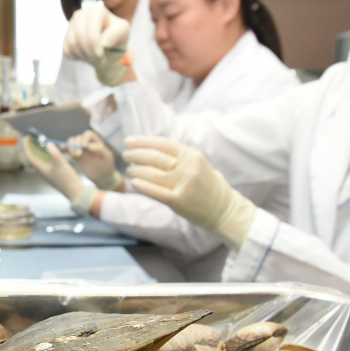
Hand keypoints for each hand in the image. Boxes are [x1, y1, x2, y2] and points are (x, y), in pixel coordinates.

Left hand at [23, 136, 96, 216]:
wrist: (74, 191)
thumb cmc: (66, 178)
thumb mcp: (61, 163)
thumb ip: (53, 152)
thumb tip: (48, 143)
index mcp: (41, 169)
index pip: (30, 156)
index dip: (27, 146)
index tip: (26, 138)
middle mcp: (41, 171)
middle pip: (33, 157)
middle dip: (31, 147)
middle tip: (32, 138)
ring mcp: (47, 172)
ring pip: (39, 159)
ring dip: (37, 150)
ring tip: (39, 142)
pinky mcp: (52, 173)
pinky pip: (44, 162)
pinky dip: (44, 155)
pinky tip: (48, 151)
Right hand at [63, 4, 130, 84]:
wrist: (108, 50)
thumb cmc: (116, 38)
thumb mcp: (123, 33)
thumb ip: (116, 34)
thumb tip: (103, 42)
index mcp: (96, 10)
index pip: (90, 29)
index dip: (94, 45)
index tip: (102, 55)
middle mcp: (81, 14)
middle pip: (80, 36)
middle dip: (90, 52)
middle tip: (100, 58)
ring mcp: (71, 25)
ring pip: (71, 43)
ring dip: (84, 55)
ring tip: (95, 56)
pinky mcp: (66, 36)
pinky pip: (67, 50)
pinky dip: (77, 57)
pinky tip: (86, 54)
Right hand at [68, 131, 121, 190]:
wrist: (102, 176)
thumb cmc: (107, 166)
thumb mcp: (107, 157)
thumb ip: (100, 149)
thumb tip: (88, 146)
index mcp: (96, 141)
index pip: (88, 134)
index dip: (84, 138)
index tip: (84, 147)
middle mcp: (87, 143)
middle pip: (78, 138)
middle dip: (76, 144)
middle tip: (78, 155)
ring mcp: (80, 149)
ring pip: (72, 142)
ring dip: (70, 146)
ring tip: (74, 155)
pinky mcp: (75, 155)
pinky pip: (68, 149)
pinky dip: (65, 147)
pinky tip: (62, 148)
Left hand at [123, 136, 256, 246]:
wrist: (224, 209)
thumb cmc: (208, 186)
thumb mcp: (197, 164)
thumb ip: (178, 157)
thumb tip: (151, 150)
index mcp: (192, 155)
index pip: (162, 143)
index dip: (143, 141)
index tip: (129, 141)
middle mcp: (188, 167)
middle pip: (154, 157)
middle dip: (136, 154)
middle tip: (125, 155)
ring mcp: (184, 184)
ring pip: (152, 173)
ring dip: (136, 169)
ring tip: (129, 169)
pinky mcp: (178, 201)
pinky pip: (155, 191)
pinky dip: (142, 185)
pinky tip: (133, 182)